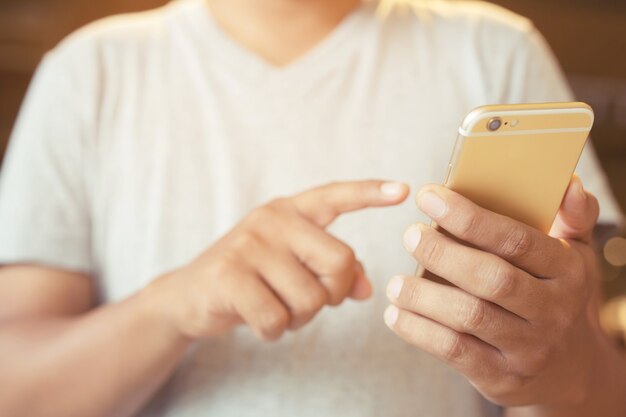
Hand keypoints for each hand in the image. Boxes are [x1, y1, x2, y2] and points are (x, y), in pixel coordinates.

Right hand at [145, 180, 408, 341]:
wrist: (190, 294)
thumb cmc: (252, 278)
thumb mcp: (293, 266)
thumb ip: (332, 271)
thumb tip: (367, 289)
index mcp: (290, 211)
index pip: (334, 196)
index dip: (369, 193)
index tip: (403, 190)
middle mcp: (271, 219)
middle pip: (339, 262)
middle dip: (333, 294)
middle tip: (310, 300)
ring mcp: (248, 244)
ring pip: (310, 298)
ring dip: (299, 318)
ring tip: (277, 307)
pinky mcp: (229, 274)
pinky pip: (277, 318)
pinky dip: (274, 331)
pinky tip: (258, 320)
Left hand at [384, 176, 603, 406]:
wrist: (569, 369)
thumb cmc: (557, 296)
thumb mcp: (574, 256)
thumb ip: (572, 217)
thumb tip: (567, 183)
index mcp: (566, 271)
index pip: (516, 240)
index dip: (469, 217)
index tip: (428, 196)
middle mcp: (552, 310)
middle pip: (491, 278)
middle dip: (443, 253)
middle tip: (409, 235)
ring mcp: (528, 347)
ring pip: (469, 316)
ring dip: (424, 297)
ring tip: (395, 283)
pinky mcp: (503, 376)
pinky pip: (455, 351)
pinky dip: (419, 332)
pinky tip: (396, 314)